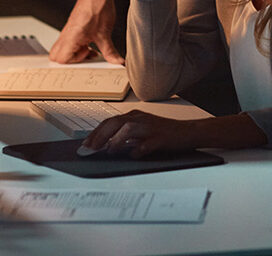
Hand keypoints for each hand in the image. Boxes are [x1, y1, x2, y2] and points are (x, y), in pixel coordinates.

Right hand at [49, 0, 124, 64]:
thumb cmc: (98, 7)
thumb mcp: (105, 33)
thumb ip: (110, 51)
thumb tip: (116, 62)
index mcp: (71, 37)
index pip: (61, 59)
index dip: (74, 61)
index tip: (87, 57)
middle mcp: (66, 35)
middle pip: (56, 56)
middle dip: (70, 60)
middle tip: (85, 55)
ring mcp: (67, 31)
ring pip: (61, 49)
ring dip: (74, 53)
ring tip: (89, 49)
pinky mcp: (71, 28)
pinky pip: (68, 42)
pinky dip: (77, 46)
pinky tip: (89, 43)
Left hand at [81, 109, 197, 158]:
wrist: (187, 132)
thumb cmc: (163, 132)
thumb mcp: (141, 129)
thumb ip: (124, 134)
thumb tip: (103, 145)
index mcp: (135, 116)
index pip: (110, 121)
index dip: (95, 133)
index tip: (85, 145)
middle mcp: (141, 119)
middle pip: (116, 122)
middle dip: (100, 136)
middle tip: (90, 149)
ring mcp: (151, 128)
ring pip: (129, 128)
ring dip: (116, 140)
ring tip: (108, 150)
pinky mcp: (161, 138)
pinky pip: (147, 144)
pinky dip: (138, 150)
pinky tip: (133, 155)